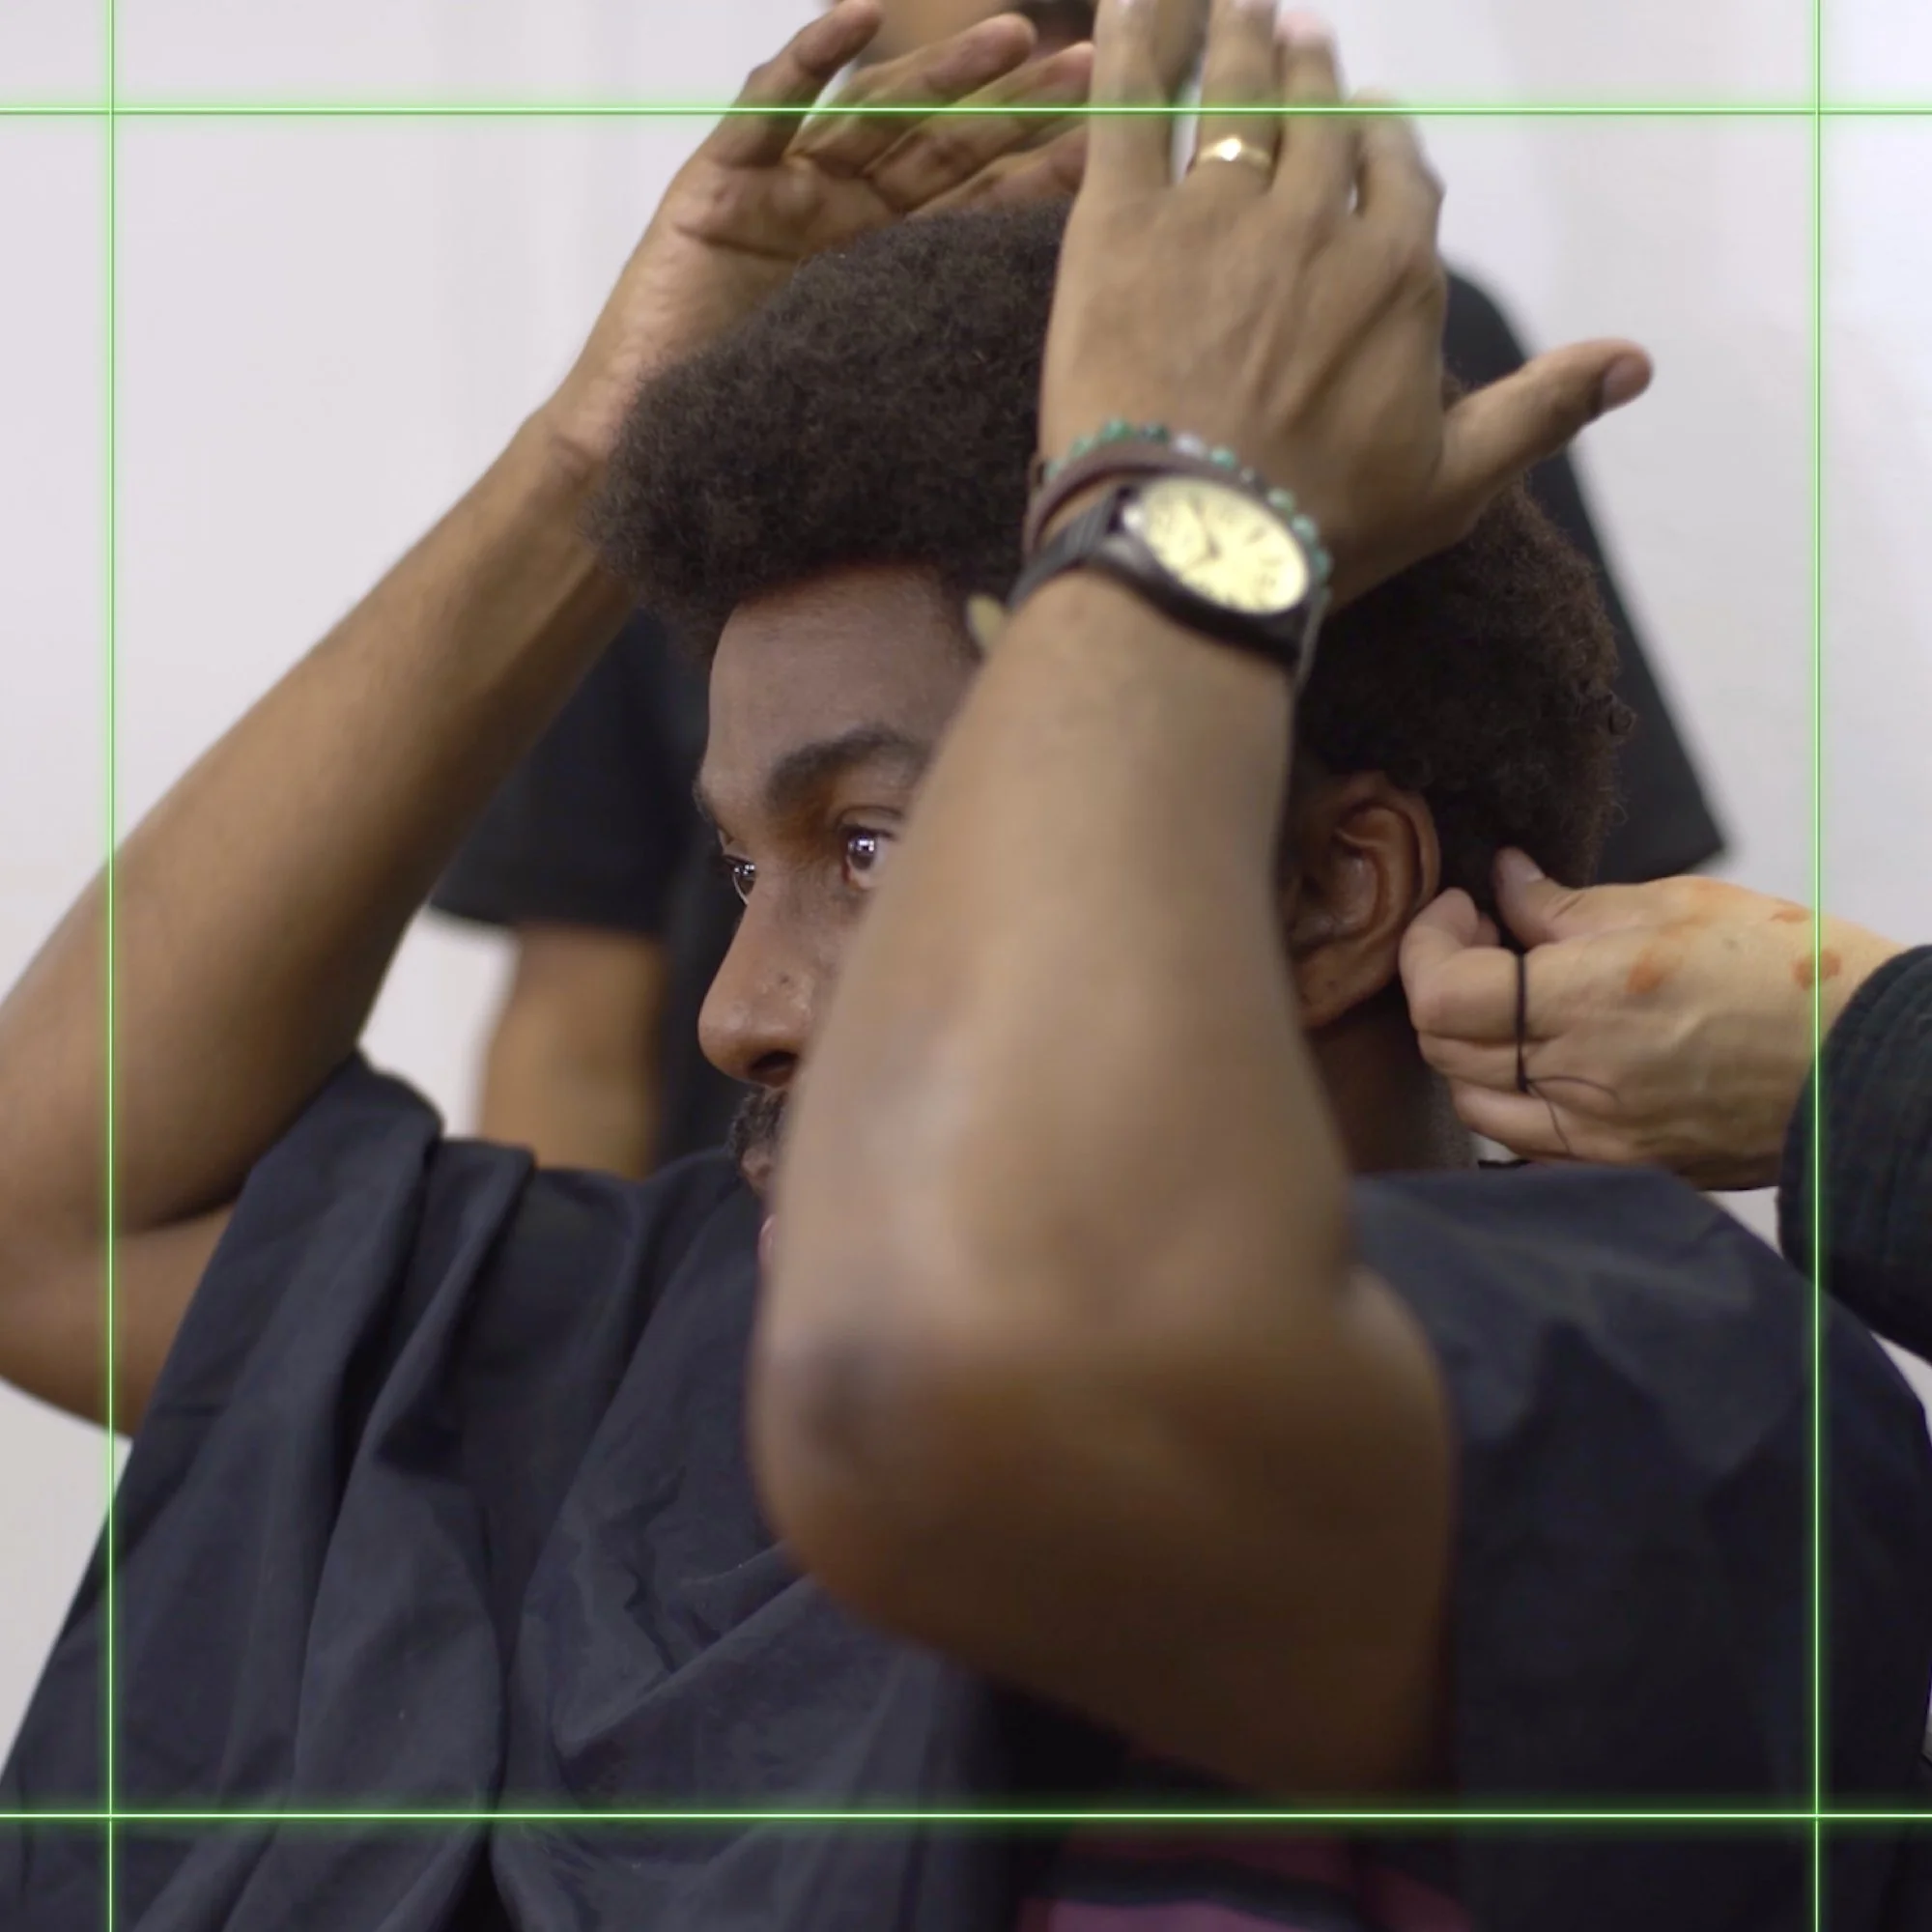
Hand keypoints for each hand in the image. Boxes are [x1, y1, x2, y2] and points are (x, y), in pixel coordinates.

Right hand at [544, 0, 1092, 480]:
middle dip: (1016, 105)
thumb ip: (943, 355)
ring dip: (942, 72)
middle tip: (1088, 68)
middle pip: (944, 147)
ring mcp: (786, 193)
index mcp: (891, 269)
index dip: (1047, 168)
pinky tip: (863, 15)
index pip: (984, 205)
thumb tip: (1060, 360)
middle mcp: (847, 220)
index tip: (1121, 139)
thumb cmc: (759, 438)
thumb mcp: (876, 387)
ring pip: (874, 114)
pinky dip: (811, 59)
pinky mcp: (720, 181)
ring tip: (1010, 35)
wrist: (656, 454)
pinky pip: (769, 107)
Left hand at [1039, 0, 1652, 604]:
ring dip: (1242, 43)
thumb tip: (1636, 364)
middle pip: (1320, 124)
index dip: (1384, 144)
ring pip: (1238, 100)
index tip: (1374, 120)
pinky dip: (1136, 45)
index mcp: (1398, 275)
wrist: (1193, 545)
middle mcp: (1315, 224)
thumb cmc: (1322, 528)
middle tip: (1295, 36)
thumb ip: (1540, 410)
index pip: (1399, 178)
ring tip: (1240, 6)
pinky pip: (1132, 107)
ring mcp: (1217, 216)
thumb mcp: (1454, 484)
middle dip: (1311, 76)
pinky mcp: (1122, 227)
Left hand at [1398, 850, 1905, 1189]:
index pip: (1441, 994)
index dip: (1429, 945)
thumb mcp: (1676, 906)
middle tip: (1484, 938)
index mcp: (1587, 1002)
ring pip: (1471, 1101)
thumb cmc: (1792, 972)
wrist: (1873, 1067)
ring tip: (1510, 996)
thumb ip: (1566, 904)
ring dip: (1465, 1045)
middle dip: (1441, 983)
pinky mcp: (1622, 1166)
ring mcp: (1598, 1136)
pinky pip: (1523, 1141)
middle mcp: (1579, 1080)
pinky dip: (1506, 1096)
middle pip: (1442, 1047)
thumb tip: (1503, 881)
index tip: (1460, 908)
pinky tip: (1541, 1053)